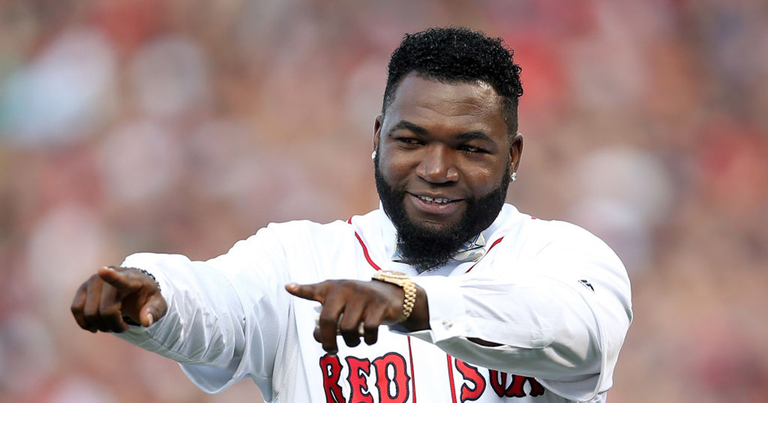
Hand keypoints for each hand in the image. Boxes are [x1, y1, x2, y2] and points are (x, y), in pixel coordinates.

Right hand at [71, 267, 166, 332]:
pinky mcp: (82, 289)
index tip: (103, 271)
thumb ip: (154, 312)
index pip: (120, 278)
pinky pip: (76, 309)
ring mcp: (93, 281)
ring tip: (112, 324)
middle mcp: (108, 276)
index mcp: (130, 278)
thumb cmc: (146, 297)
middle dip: (114, 325)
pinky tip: (95, 326)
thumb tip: (146, 322)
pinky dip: (84, 322)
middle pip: (105, 310)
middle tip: (124, 327)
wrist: (134, 289)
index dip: (111, 276)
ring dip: (101, 326)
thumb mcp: (157, 304)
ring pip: (89, 312)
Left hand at [286, 279, 407, 353]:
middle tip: (330, 350)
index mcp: (333, 288)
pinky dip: (368, 340)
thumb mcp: (342, 301)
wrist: (390, 294)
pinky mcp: (379, 304)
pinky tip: (368, 339)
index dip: (301, 290)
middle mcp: (346, 289)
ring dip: (351, 342)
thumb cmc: (359, 303)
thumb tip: (318, 337)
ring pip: (349, 328)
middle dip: (327, 340)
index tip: (289, 288)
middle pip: (328, 319)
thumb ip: (328, 315)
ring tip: (353, 341)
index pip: (314, 290)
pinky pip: (369, 329)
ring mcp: (363, 296)